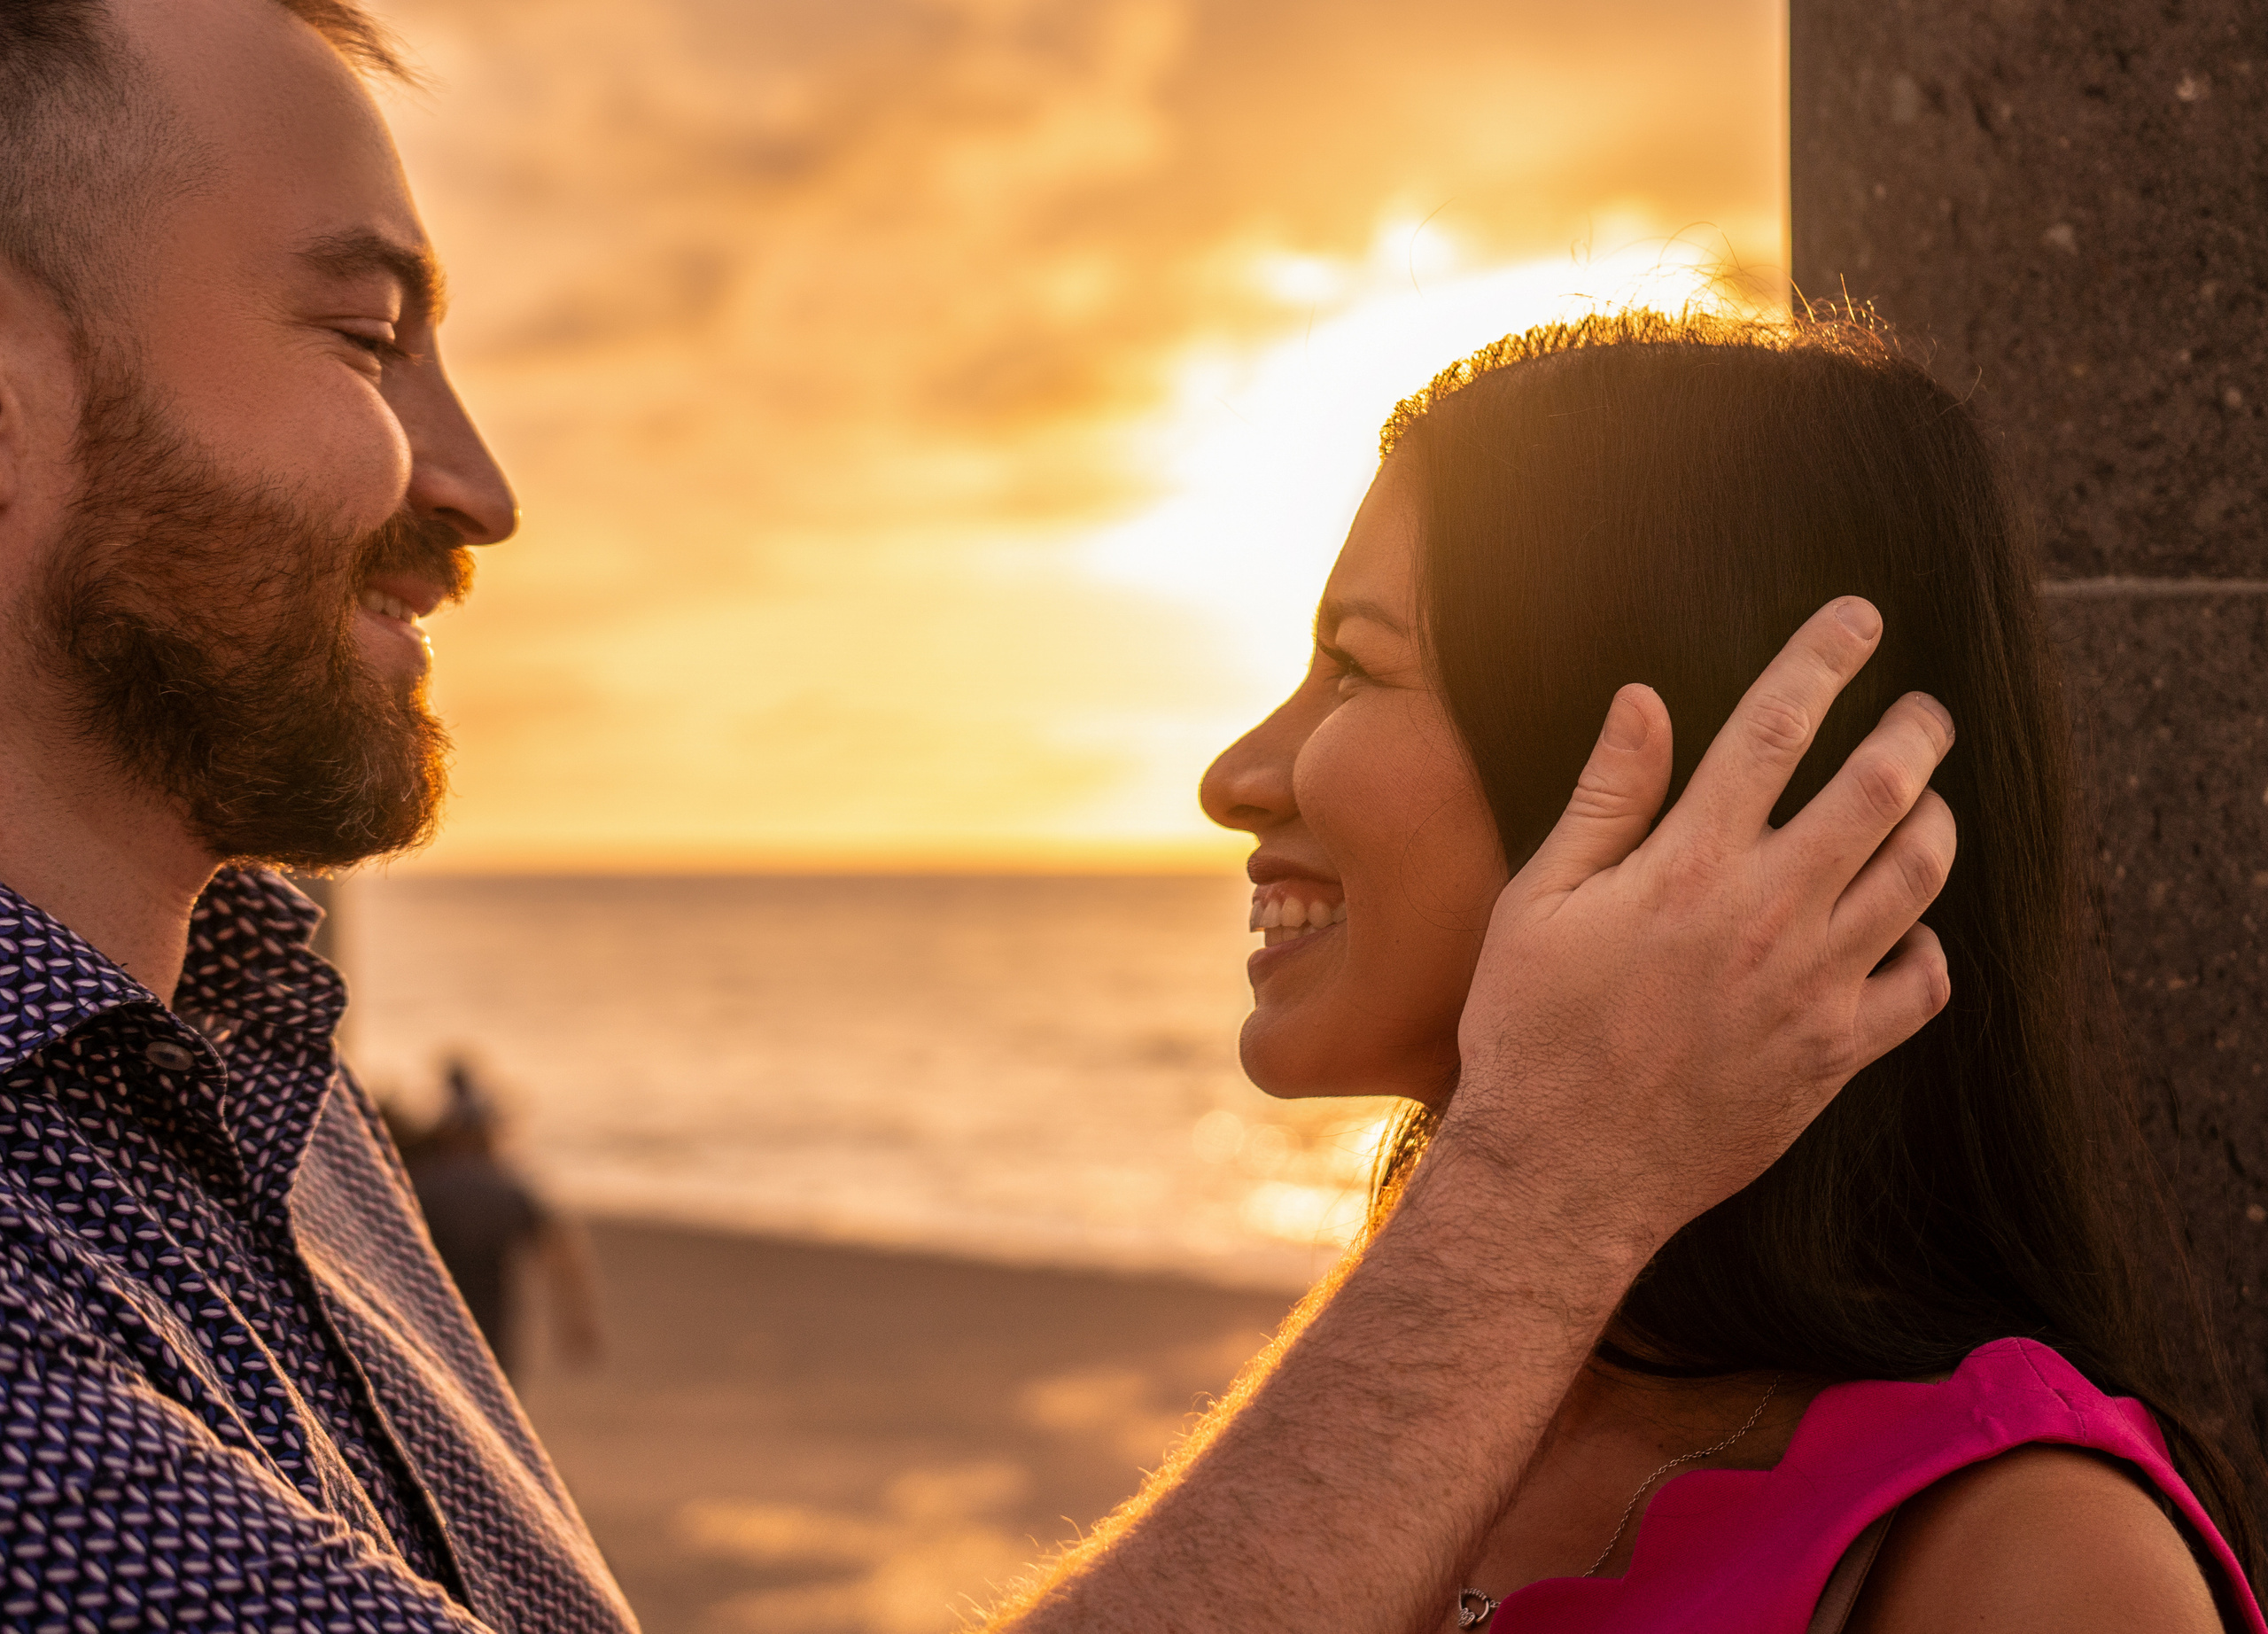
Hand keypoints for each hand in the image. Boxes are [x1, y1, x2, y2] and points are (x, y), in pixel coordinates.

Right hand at [1443, 596, 1955, 1251]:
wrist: (1563, 1173)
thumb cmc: (1532, 1030)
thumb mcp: (1539, 901)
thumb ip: (1605, 798)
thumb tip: (1644, 700)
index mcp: (1687, 865)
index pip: (1774, 729)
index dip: (1823, 657)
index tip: (1859, 618)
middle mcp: (1765, 914)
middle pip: (1881, 790)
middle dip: (1916, 731)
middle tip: (1922, 711)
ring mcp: (1812, 988)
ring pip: (1919, 876)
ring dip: (1935, 821)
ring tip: (1924, 804)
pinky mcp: (1836, 1056)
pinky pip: (1923, 984)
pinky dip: (1928, 943)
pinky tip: (1902, 929)